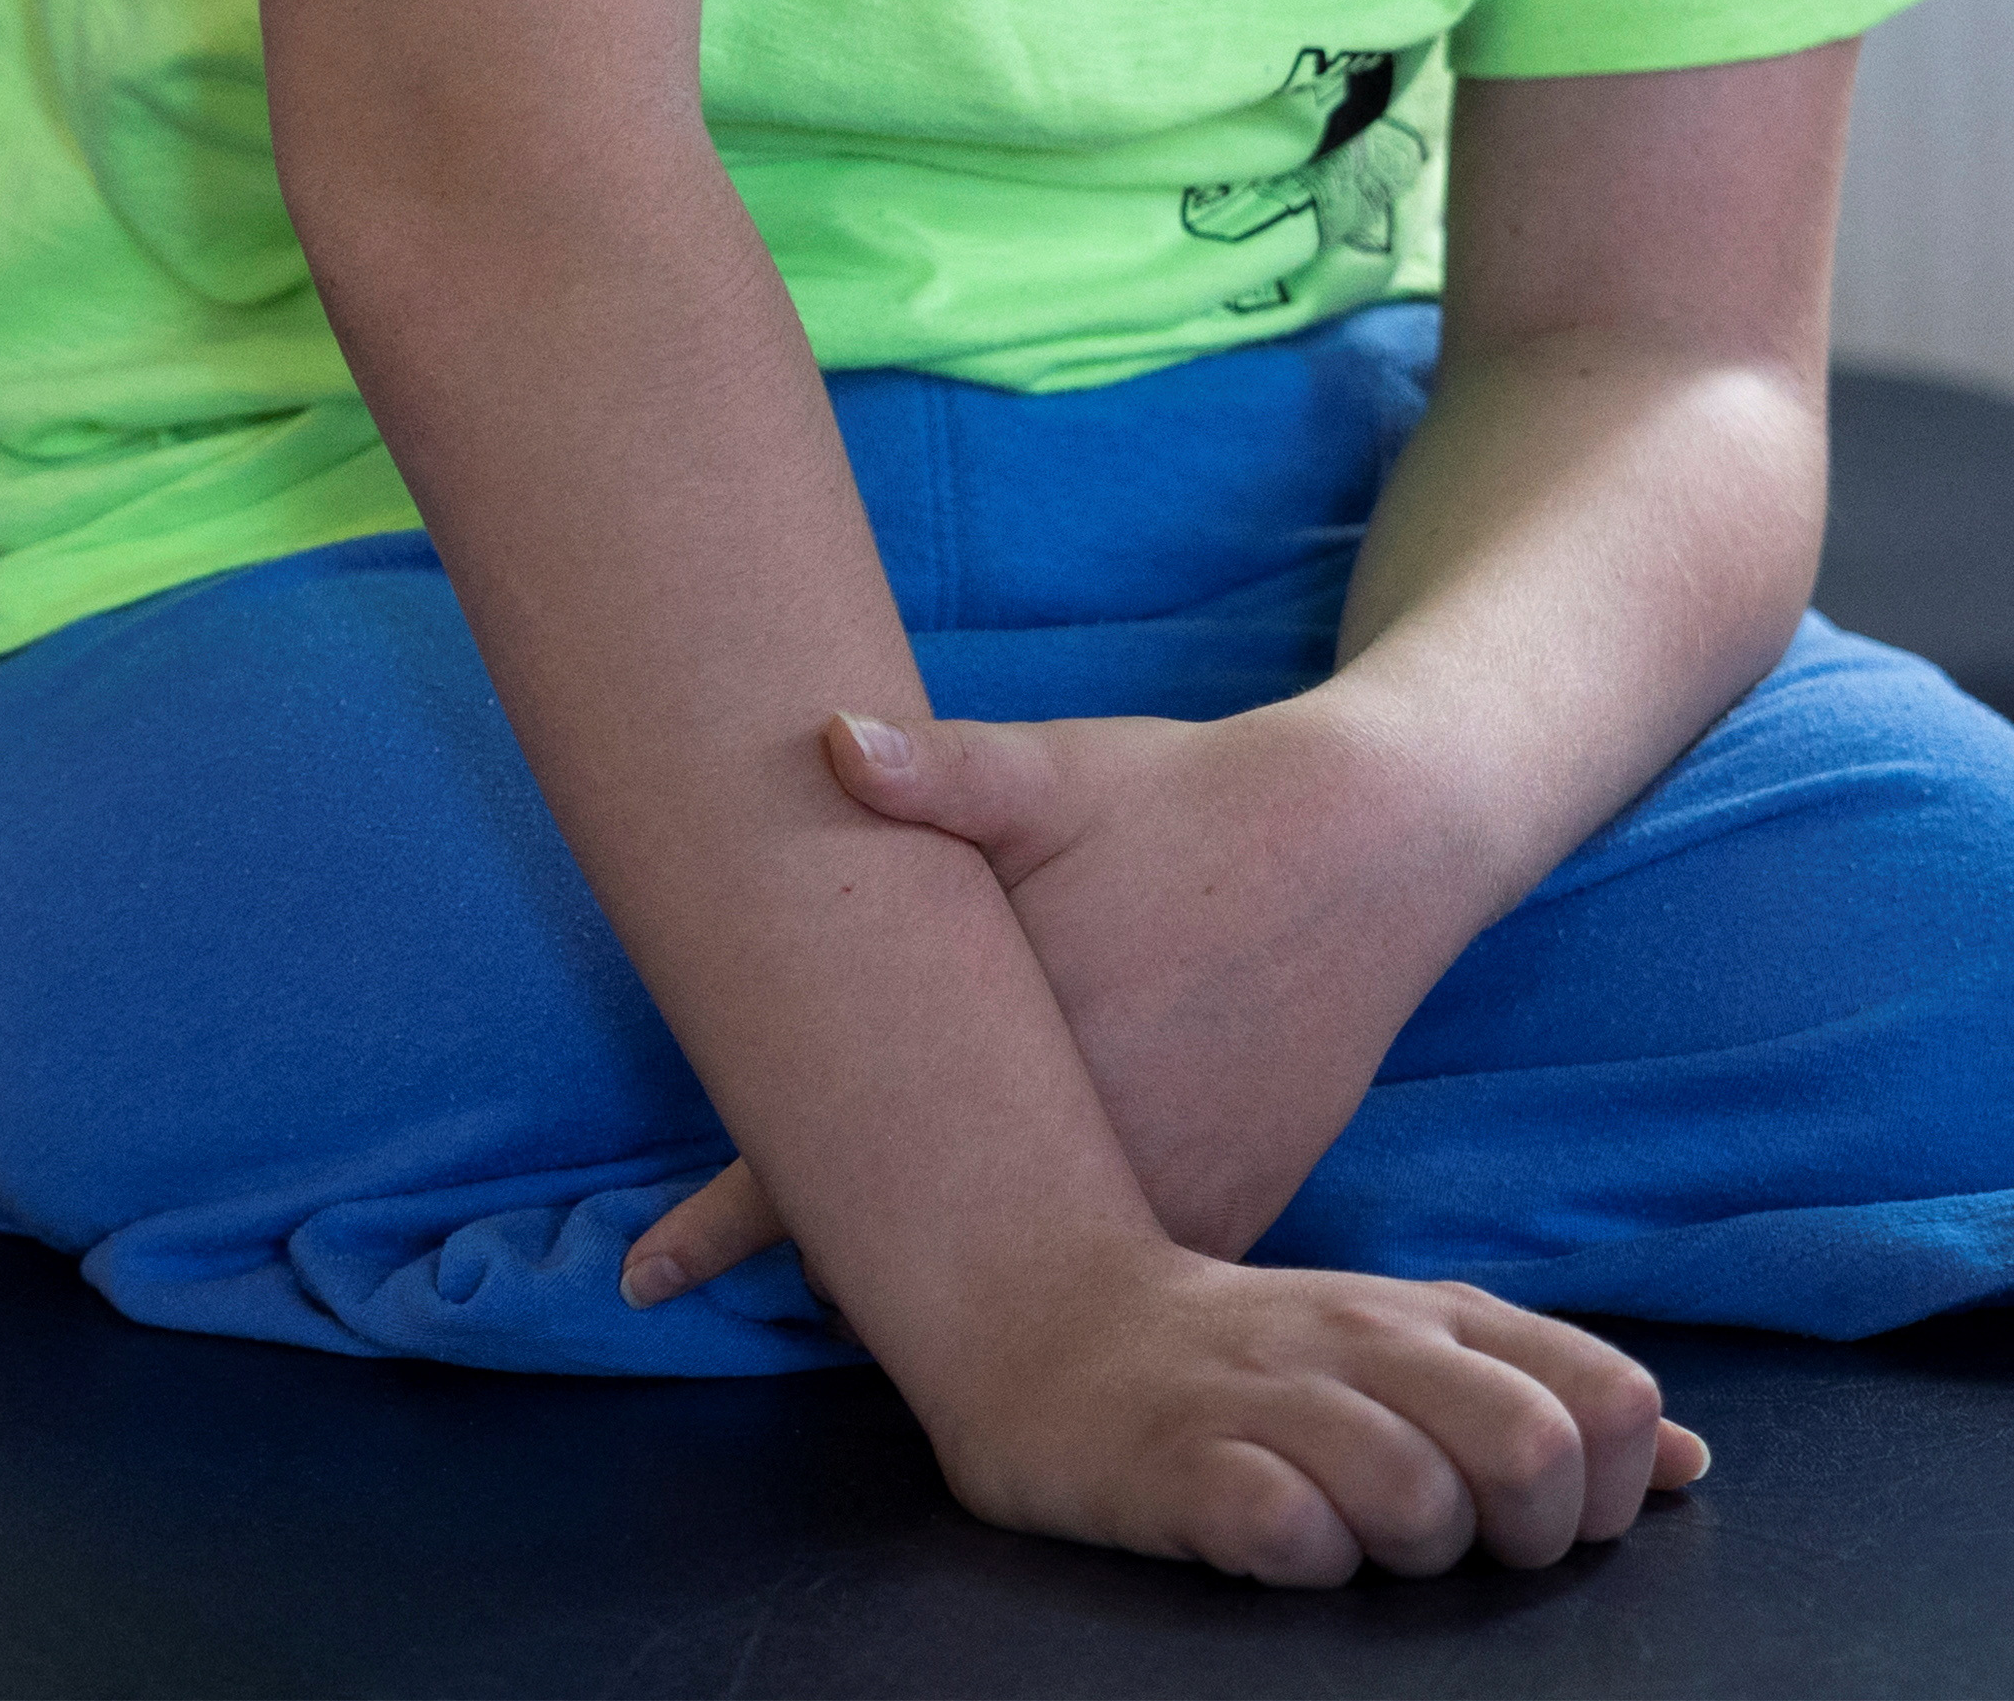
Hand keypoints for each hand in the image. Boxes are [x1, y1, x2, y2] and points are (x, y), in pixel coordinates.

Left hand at [625, 695, 1473, 1290]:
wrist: (1372, 849)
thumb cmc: (1186, 799)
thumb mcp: (1053, 773)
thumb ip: (937, 772)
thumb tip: (828, 738)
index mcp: (1007, 1048)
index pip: (833, 1160)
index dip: (728, 1222)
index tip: (642, 1274)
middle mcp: (1086, 1144)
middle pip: (916, 1239)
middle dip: (825, 1252)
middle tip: (717, 1269)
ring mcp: (1167, 1192)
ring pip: (1022, 1272)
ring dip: (945, 1268)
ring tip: (851, 1272)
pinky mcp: (1234, 1210)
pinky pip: (1123, 1268)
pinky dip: (1062, 1268)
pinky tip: (1010, 1262)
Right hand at [900, 1234, 1704, 1584]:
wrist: (1046, 1322)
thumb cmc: (1258, 1365)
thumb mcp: (1413, 1352)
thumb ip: (1548, 1394)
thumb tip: (1686, 1465)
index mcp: (1440, 1320)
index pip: (1609, 1396)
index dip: (1601, 1489)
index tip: (1529, 1519)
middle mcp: (1366, 1340)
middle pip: (1531, 1448)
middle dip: (1519, 1534)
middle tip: (1450, 1547)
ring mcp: (1269, 1396)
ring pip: (1414, 1498)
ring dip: (1404, 1553)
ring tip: (1349, 1544)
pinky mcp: (1179, 1461)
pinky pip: (1285, 1532)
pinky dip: (1300, 1560)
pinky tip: (1271, 1544)